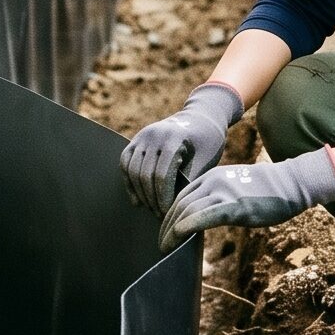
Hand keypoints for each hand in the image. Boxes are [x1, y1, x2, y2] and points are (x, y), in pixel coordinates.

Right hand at [121, 83, 242, 213]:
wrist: (202, 117)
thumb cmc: (208, 142)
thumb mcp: (205, 161)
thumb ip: (188, 181)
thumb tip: (174, 209)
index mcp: (173, 138)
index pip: (162, 175)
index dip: (163, 198)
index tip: (168, 213)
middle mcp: (154, 134)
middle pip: (145, 175)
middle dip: (152, 199)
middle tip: (159, 216)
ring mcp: (143, 135)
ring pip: (132, 170)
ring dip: (140, 194)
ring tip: (151, 209)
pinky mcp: (136, 139)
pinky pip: (125, 162)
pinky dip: (129, 182)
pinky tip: (138, 200)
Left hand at [158, 149, 334, 252]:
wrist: (292, 183)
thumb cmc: (268, 189)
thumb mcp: (237, 187)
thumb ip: (219, 198)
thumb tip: (207, 216)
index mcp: (212, 176)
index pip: (181, 195)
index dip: (168, 214)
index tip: (164, 230)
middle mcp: (214, 181)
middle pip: (179, 204)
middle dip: (165, 225)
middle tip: (160, 243)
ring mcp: (224, 192)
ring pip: (187, 210)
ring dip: (171, 230)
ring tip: (164, 247)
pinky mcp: (235, 205)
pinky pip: (205, 215)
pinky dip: (187, 225)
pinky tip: (178, 235)